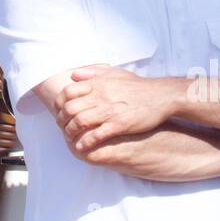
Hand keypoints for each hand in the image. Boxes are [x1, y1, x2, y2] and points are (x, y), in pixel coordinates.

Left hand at [55, 65, 177, 152]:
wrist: (160, 96)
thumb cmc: (137, 85)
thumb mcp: (115, 73)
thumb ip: (93, 72)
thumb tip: (73, 75)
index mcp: (98, 83)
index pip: (68, 91)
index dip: (59, 103)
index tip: (59, 111)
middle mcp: (101, 95)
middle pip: (70, 108)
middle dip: (62, 120)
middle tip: (61, 127)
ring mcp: (110, 110)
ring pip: (80, 122)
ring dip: (71, 132)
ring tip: (69, 139)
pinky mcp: (119, 124)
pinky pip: (97, 135)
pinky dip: (86, 142)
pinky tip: (82, 147)